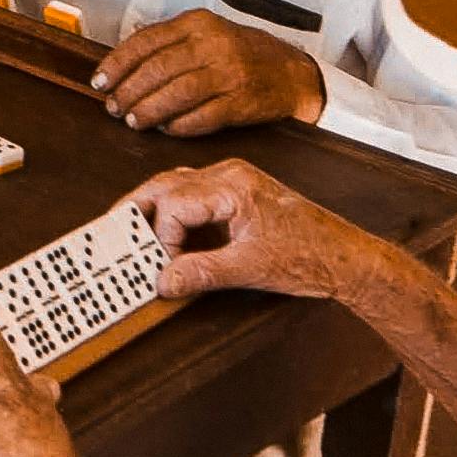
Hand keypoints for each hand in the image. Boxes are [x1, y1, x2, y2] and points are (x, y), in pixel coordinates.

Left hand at [93, 8, 327, 135]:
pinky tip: (166, 130)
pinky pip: (201, 117)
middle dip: (128, 92)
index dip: (117, 64)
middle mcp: (213, 44)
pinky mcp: (241, 102)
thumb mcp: (207, 34)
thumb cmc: (242, 55)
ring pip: (176, 94)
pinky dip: (178, 126)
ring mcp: (229, 73)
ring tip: (134, 121)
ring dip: (148, 111)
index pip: (146, 42)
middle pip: (157, 70)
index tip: (100, 82)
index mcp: (198, 23)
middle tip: (114, 107)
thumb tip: (123, 59)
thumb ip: (169, 43)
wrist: (292, 73)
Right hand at [137, 159, 385, 307]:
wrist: (345, 257)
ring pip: (176, 186)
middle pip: (166, 184)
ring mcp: (234, 181)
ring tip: (131, 235)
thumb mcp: (249, 269)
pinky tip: (166, 235)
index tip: (160, 268)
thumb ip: (201, 273)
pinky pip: (193, 196)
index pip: (175, 205)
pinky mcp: (238, 194)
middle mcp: (230, 175)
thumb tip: (163, 281)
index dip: (161, 239)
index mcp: (233, 186)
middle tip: (111, 233)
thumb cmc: (309, 257)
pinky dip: (174, 214)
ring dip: (153, 210)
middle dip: (137, 210)